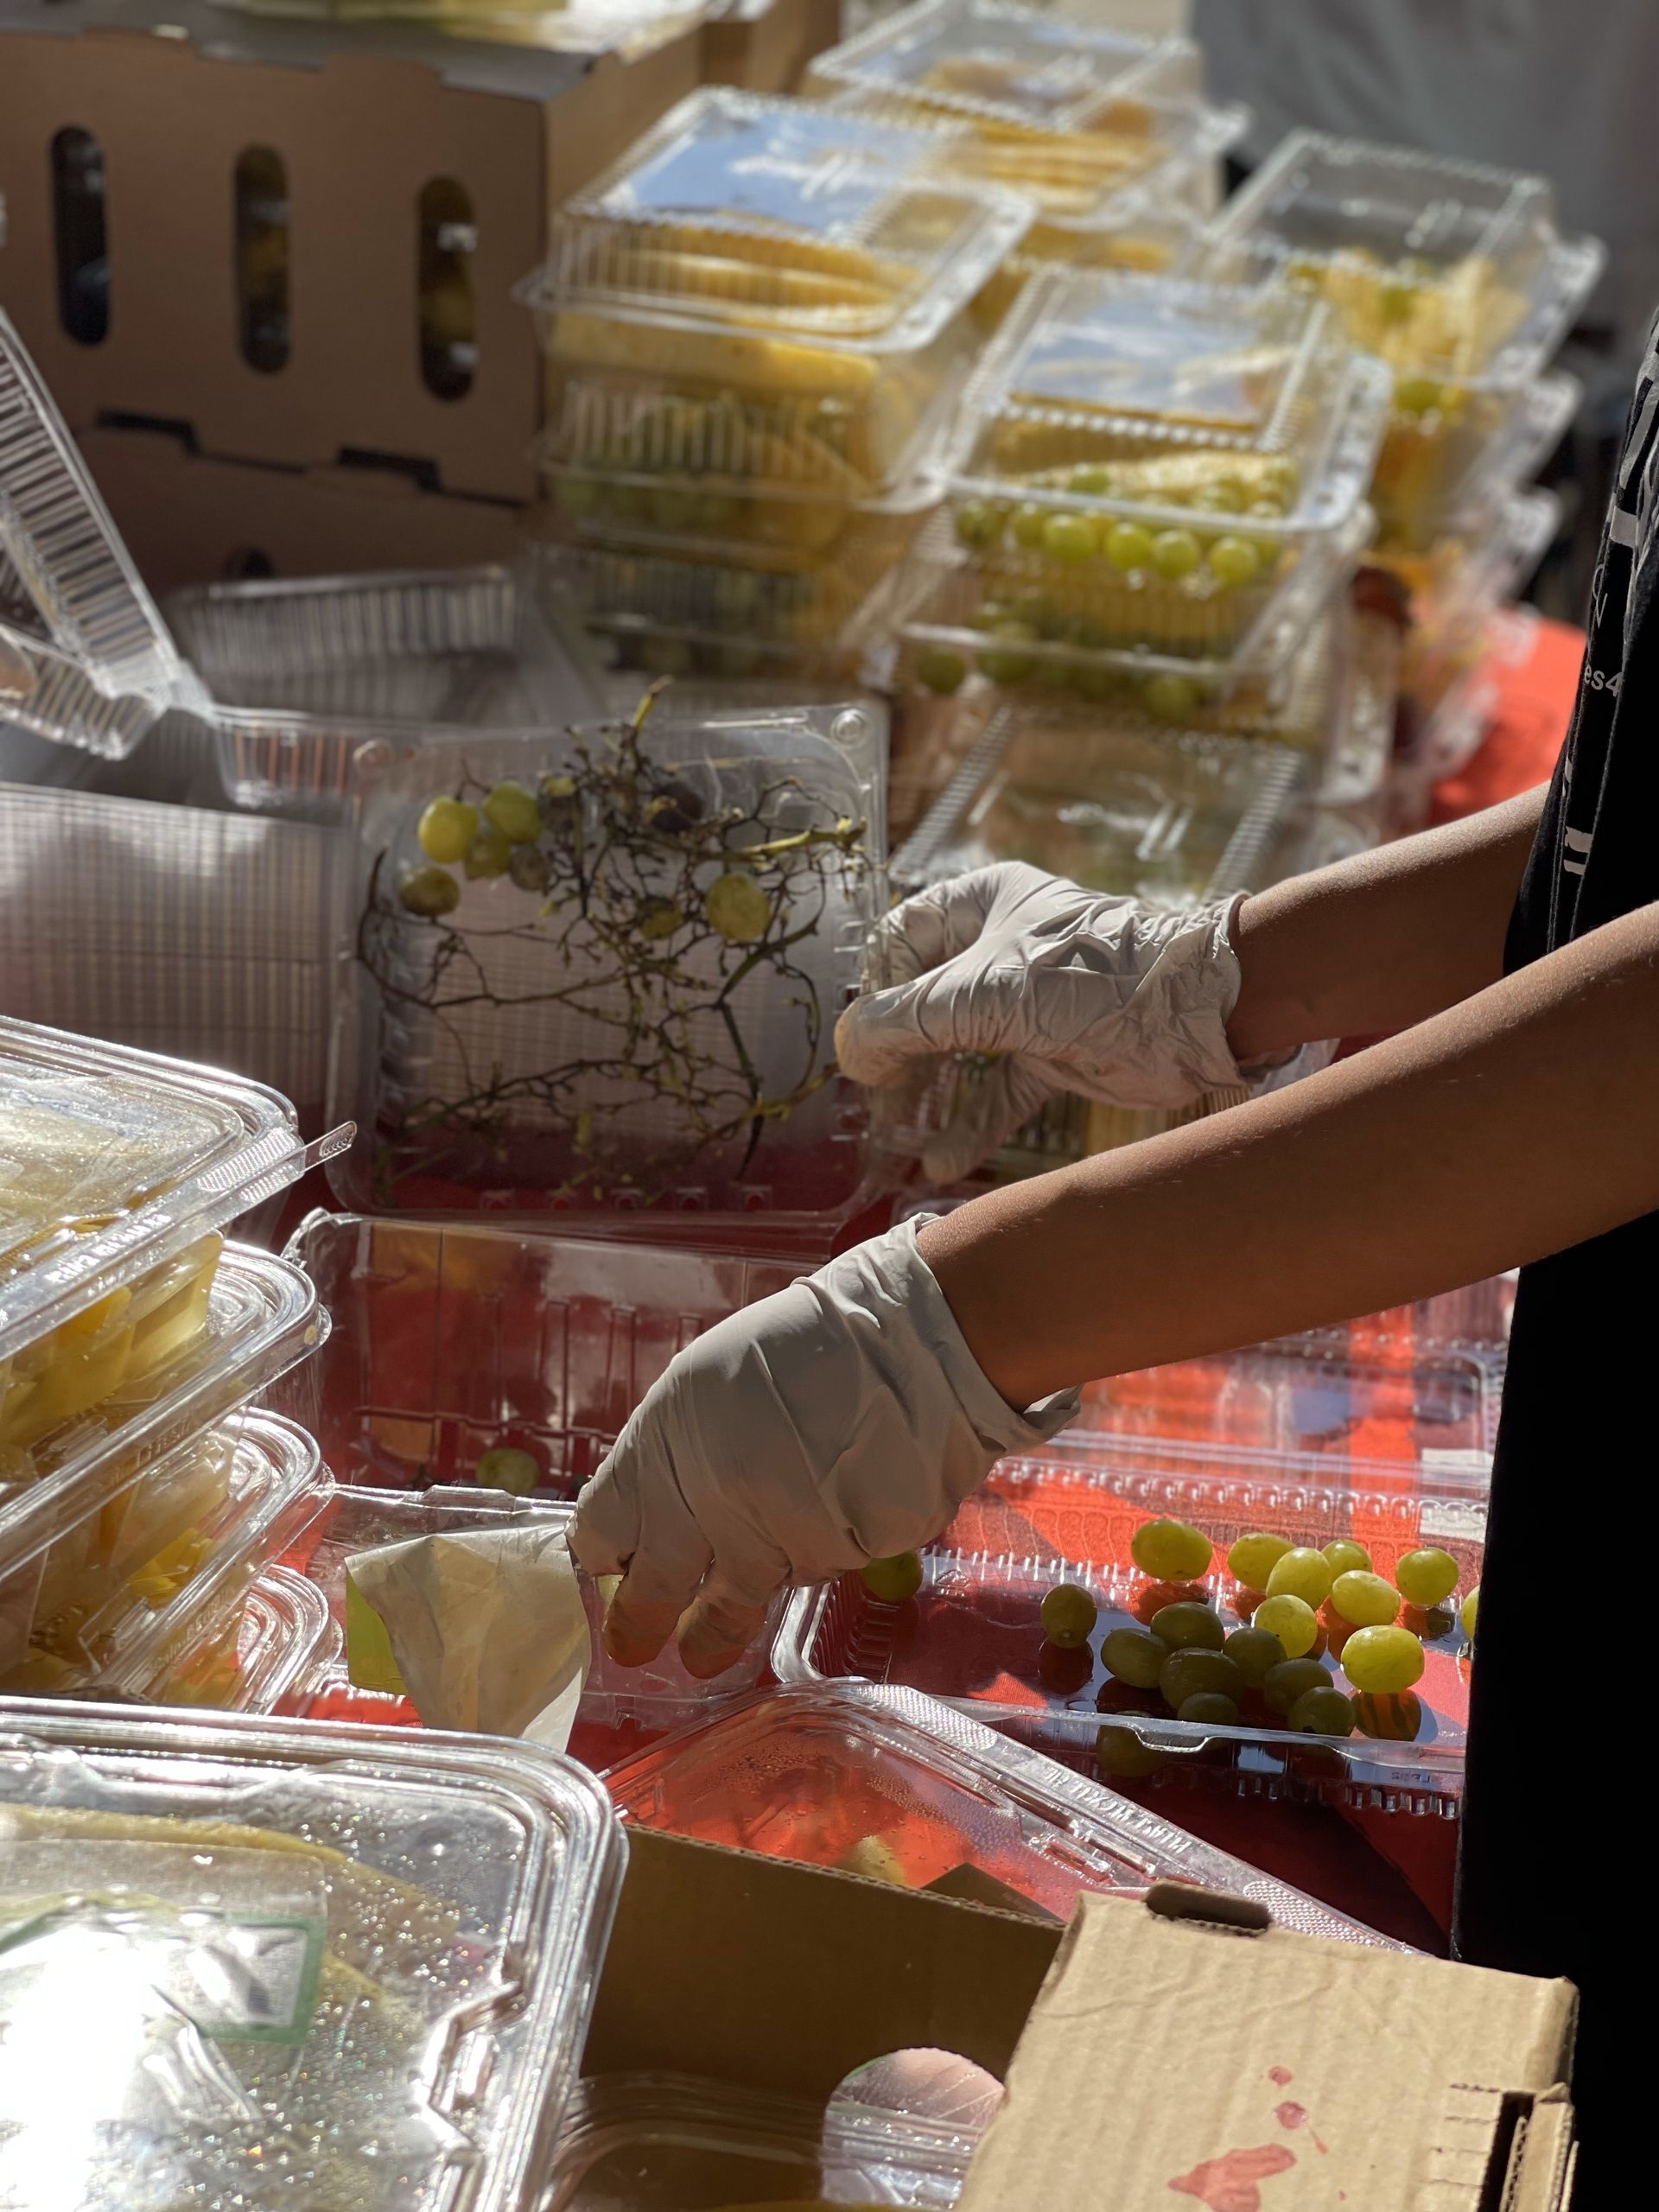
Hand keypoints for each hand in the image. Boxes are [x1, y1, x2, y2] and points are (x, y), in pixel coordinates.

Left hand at [568, 1218, 1078, 1676]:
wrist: (911, 1348)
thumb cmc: (805, 1349)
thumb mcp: (711, 1383)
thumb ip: (676, 1451)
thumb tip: (657, 1513)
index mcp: (666, 1443)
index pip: (605, 1525)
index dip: (605, 1552)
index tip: (610, 1568)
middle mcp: (709, 1499)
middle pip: (658, 1586)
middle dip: (640, 1623)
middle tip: (633, 1649)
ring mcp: (775, 1536)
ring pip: (734, 1596)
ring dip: (716, 1629)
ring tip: (702, 1656)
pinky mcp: (832, 1561)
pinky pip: (805, 1573)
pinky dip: (802, 1562)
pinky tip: (817, 1529)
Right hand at [834, 862, 1247, 1179]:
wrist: (1191, 1014)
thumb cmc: (1083, 978)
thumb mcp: (980, 993)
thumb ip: (905, 1022)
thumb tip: (849, 1054)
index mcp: (981, 903)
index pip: (899, 939)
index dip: (875, 989)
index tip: (867, 1041)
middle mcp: (999, 947)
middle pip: (922, 1000)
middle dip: (896, 1052)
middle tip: (876, 1099)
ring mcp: (1026, 1003)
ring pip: (957, 1050)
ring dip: (927, 1094)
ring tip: (897, 1136)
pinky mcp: (1052, 1051)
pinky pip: (998, 1091)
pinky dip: (971, 1124)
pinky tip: (940, 1163)